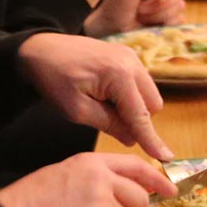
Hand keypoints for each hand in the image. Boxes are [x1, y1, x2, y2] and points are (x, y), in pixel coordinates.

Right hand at [0, 152, 174, 206]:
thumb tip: (124, 192)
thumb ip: (97, 177)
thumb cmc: (34, 198)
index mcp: (94, 163)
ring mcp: (101, 205)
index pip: (136, 167)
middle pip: (139, 199)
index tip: (170, 188)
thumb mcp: (68, 172)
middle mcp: (102, 180)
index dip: (157, 179)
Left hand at [17, 32, 172, 159]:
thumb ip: (108, 124)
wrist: (41, 49)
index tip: (165, 157)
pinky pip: (140, 82)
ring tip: (103, 106)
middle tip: (108, 121)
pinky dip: (130, 95)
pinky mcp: (127, 55)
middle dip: (138, 120)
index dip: (151, 140)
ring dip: (134, 107)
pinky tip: (106, 95)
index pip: (141, 116)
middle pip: (153, 105)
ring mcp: (131, 56)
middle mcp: (132, 62)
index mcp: (119, 75)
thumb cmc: (53, 79)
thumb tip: (132, 139)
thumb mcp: (76, 110)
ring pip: (149, 94)